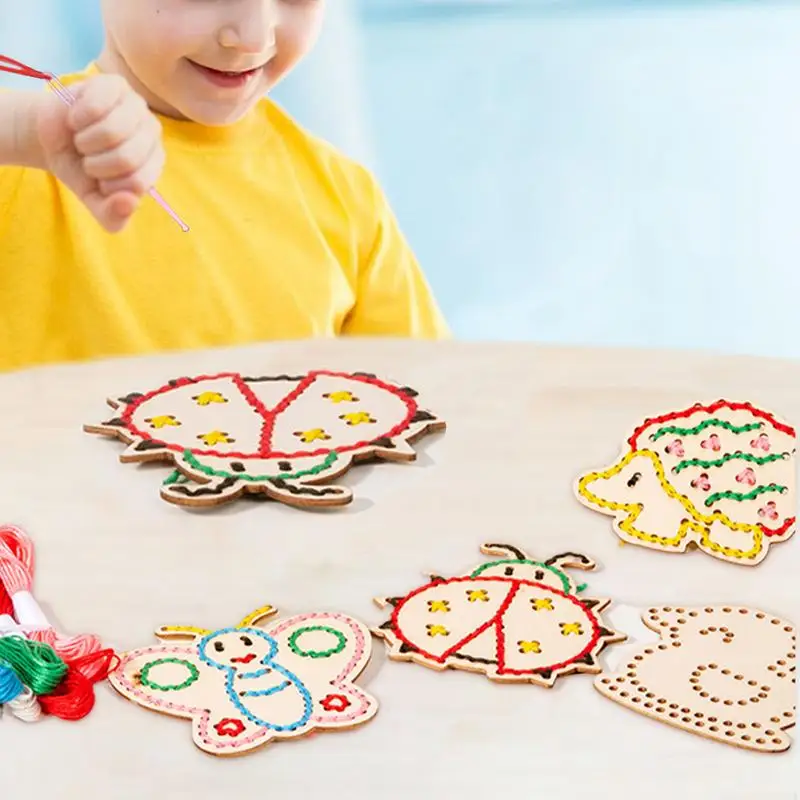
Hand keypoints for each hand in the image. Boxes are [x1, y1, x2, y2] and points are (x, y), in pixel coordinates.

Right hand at [35, 74, 164, 232]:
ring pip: (112, 132)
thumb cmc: (81, 170)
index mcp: (154, 163)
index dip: (109, 186)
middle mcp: (152, 134)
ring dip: (86, 142)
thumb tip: (128, 204)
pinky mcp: (115, 84)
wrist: (53, 139)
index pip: (139, 183)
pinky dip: (78, 118)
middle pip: (127, 158)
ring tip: (83, 139)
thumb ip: (113, 216)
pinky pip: (95, 106)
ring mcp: (136, 106)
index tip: (100, 180)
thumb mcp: (95, 202)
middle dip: (96, 164)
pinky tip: (78, 118)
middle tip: (89, 158)